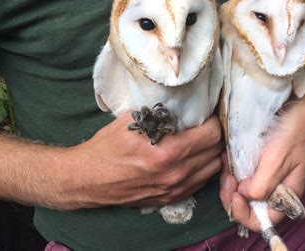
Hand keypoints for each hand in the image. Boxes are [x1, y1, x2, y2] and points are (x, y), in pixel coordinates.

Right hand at [60, 114, 221, 209]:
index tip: (206, 114)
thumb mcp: (131, 121)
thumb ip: (160, 114)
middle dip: (213, 135)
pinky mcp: (171, 199)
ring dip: (210, 153)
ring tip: (200, 142)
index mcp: (167, 152)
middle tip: (205, 125)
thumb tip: (181, 104)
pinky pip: (201, 182)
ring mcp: (175, 189)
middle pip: (215, 151)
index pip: (211, 134)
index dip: (212, 120)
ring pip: (212, 168)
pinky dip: (202, 169)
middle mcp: (176, 174)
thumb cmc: (106, 147)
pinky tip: (192, 158)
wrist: (88, 179)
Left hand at [219, 100, 304, 230]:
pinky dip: (230, 170)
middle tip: (226, 178)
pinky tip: (227, 158)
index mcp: (285, 196)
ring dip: (229, 182)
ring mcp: (265, 177)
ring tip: (225, 165)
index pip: (262, 222)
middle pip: (247, 207)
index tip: (236, 194)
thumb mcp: (278, 160)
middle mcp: (274, 190)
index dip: (244, 214)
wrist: (296, 107)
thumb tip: (244, 194)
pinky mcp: (257, 164)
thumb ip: (262, 185)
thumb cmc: (291, 133)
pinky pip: (240, 174)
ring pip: (240, 191)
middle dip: (231, 197)